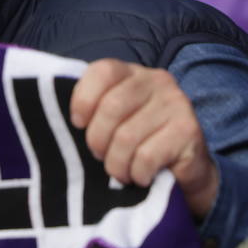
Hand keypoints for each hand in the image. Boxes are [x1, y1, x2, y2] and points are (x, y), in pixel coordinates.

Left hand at [70, 59, 218, 218]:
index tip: (78, 124)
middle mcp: (157, 81)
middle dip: (98, 140)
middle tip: (100, 156)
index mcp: (131, 72)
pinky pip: (146, 156)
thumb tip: (59, 118)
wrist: (185, 170)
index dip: (83, 100)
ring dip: (116, 164)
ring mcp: (176, 103)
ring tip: (120, 171)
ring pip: (126, 137)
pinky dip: (136, 173)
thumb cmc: (137, 142)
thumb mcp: (111, 120)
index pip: (101, 71)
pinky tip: (140, 176)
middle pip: (111, 108)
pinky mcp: (188, 130)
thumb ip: (91, 109)